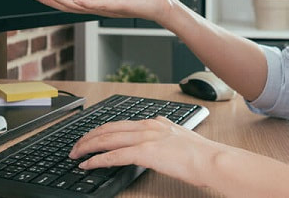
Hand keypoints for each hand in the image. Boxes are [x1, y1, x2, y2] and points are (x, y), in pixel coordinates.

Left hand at [67, 117, 226, 188]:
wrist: (212, 160)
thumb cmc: (201, 155)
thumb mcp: (179, 139)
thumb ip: (165, 136)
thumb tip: (158, 141)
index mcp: (155, 123)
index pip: (119, 123)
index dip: (100, 130)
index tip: (89, 137)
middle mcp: (147, 126)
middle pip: (108, 128)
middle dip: (88, 137)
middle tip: (75, 146)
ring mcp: (145, 138)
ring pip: (107, 139)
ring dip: (87, 147)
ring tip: (75, 154)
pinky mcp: (145, 152)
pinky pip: (114, 155)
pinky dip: (97, 160)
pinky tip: (88, 164)